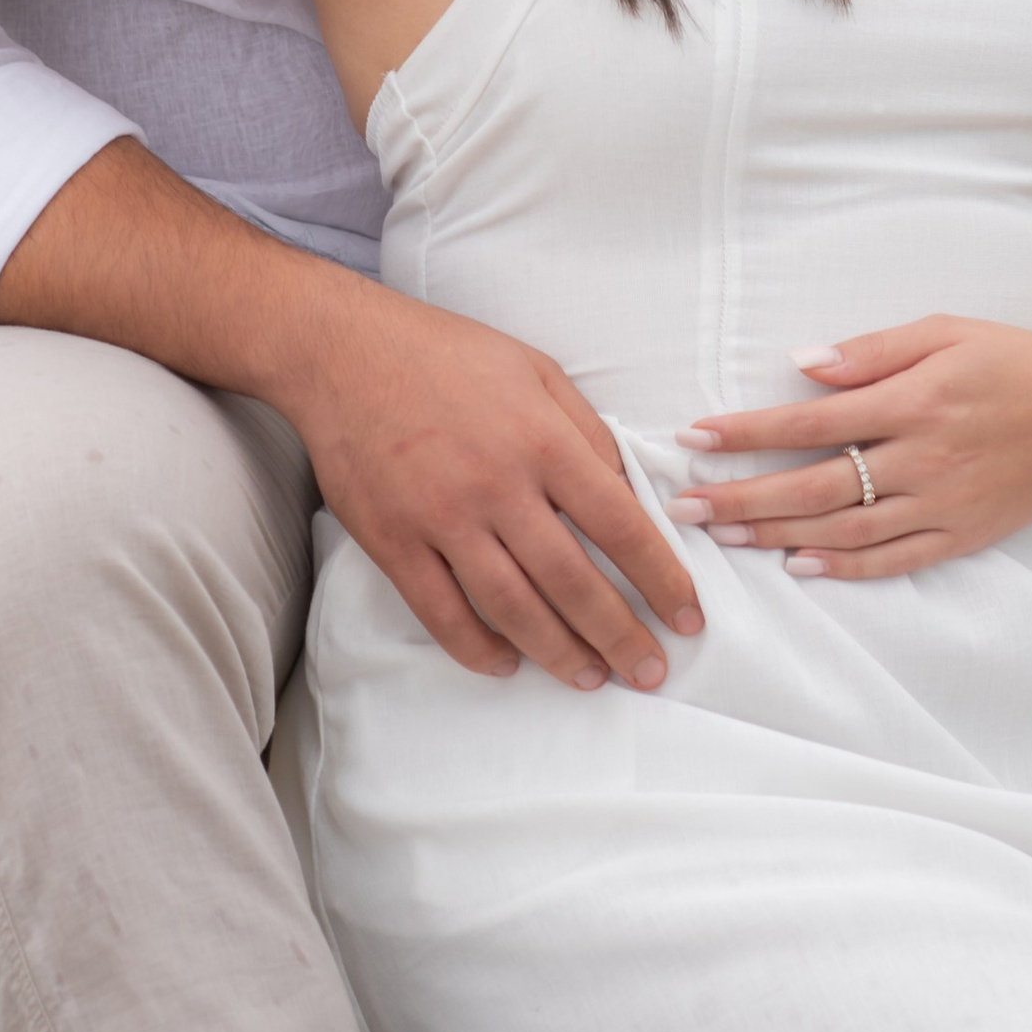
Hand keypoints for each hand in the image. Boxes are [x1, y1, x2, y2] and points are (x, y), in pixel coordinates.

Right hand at [288, 292, 705, 695]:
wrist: (345, 353)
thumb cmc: (448, 355)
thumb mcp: (537, 371)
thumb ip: (587, 432)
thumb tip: (629, 494)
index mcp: (542, 439)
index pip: (620, 525)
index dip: (661, 579)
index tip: (686, 617)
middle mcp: (498, 485)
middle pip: (572, 581)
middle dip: (620, 635)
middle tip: (650, 671)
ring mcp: (442, 518)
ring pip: (512, 608)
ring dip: (559, 653)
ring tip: (592, 679)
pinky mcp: (394, 541)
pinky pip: (442, 612)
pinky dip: (478, 648)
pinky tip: (507, 664)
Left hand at [669, 313, 1031, 579]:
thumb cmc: (1011, 358)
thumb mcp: (943, 331)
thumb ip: (871, 351)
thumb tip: (801, 367)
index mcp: (913, 401)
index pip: (810, 424)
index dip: (747, 433)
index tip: (695, 437)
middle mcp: (923, 459)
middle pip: (815, 486)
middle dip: (742, 496)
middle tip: (684, 505)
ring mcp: (944, 503)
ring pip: (846, 530)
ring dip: (778, 534)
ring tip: (723, 537)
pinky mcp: (964, 534)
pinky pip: (896, 560)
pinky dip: (846, 568)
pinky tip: (800, 567)